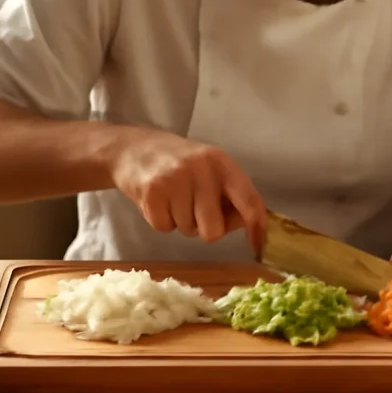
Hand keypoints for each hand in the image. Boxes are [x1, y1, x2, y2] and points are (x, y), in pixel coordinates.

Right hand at [111, 128, 266, 250]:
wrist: (133, 148)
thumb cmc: (179, 164)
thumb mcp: (210, 169)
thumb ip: (229, 195)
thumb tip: (247, 225)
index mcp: (222, 164)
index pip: (249, 200)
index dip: (257, 227)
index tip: (258, 245)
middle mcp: (202, 169)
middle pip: (214, 230)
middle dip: (204, 229)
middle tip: (193, 209)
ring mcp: (175, 180)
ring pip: (188, 230)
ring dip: (181, 221)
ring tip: (173, 198)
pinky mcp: (151, 192)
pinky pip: (164, 228)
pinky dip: (161, 220)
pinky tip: (159, 200)